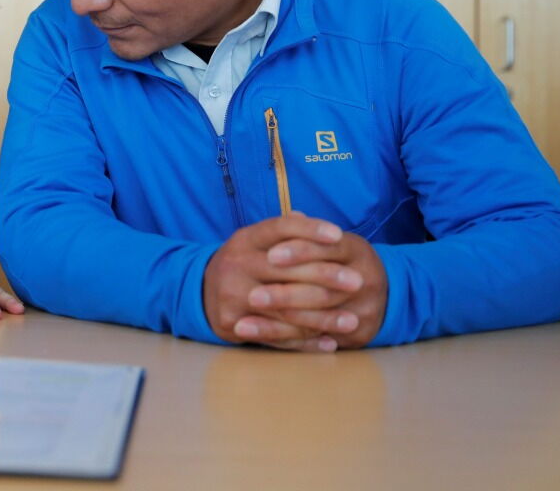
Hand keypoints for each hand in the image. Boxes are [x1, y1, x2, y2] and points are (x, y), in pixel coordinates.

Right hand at [203, 213, 363, 351]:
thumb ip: (283, 231)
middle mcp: (236, 264)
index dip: (309, 230)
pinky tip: (329, 343)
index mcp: (244, 239)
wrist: (202, 293)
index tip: (338, 235)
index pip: (279, 228)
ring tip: (352, 321)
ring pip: (284, 308)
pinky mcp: (231, 323)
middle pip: (286, 270)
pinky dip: (304, 342)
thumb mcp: (255, 242)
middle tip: (358, 282)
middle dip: (326, 276)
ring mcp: (231, 294)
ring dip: (322, 318)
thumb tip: (307, 216)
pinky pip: (274, 336)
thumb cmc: (243, 264)